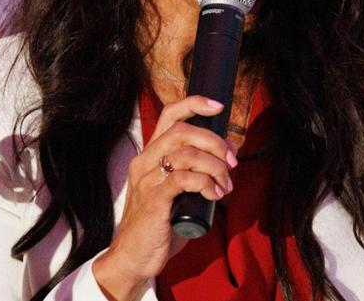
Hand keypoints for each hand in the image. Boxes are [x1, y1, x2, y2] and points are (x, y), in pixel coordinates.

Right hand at [93, 96, 237, 299]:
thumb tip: (230, 147)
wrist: (133, 258)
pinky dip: (206, 183)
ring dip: (215, 166)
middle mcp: (145, 162)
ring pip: (186, 153)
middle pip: (182, 131)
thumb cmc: (158, 225)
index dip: (194, 104)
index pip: (168, 116)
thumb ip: (201, 170)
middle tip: (231, 162)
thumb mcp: (180, 193)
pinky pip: (184, 179)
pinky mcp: (154, 201)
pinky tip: (215, 195)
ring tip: (225, 185)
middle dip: (214, 142)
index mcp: (149, 156)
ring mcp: (147, 180)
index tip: (218, 107)